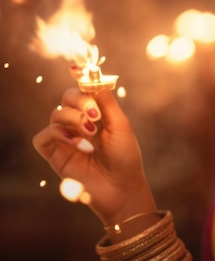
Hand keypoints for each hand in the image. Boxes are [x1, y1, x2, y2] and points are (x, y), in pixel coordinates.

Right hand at [32, 85, 156, 232]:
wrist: (122, 187)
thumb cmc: (125, 156)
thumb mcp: (120, 124)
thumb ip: (106, 101)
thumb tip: (94, 78)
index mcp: (97, 114)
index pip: (83, 90)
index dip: (83, 83)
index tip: (82, 74)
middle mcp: (80, 124)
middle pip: (67, 97)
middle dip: (79, 99)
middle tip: (94, 114)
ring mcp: (67, 139)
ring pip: (56, 114)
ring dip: (73, 118)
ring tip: (91, 132)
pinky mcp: (55, 155)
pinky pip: (42, 137)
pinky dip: (56, 134)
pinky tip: (75, 142)